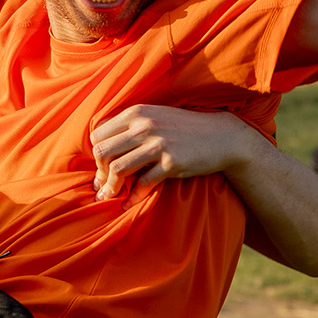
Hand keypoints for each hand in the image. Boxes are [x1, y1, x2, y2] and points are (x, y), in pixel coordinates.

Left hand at [90, 105, 264, 200]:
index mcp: (136, 113)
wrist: (221, 135)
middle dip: (99, 173)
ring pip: (118, 169)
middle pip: (102, 153)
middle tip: (103, 185)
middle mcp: (144, 126)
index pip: (97, 135)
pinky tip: (129, 204)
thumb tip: (99, 149)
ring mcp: (158, 144)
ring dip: (110, 187)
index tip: (103, 167)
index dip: (96, 154)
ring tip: (109, 196)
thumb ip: (129, 127)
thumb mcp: (154, 116)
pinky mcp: (171, 163)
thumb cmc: (183, 129)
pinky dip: (133, 197)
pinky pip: (143, 184)